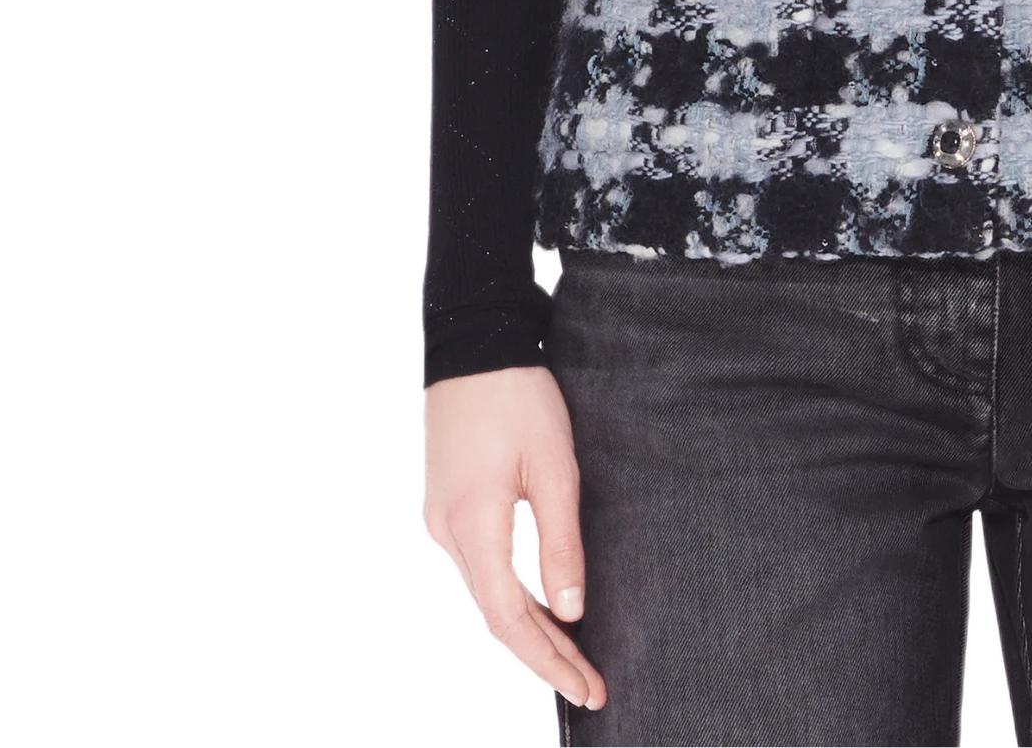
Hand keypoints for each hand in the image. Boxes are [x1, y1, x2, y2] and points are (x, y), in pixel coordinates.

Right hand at [423, 366, 606, 710]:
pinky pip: (481, 566)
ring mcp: (441, 518)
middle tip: (590, 686)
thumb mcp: (553, 465)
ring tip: (575, 655)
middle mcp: (446, 532)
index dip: (549, 660)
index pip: (510, 619)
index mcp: (473, 525)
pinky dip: (512, 594)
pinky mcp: (446, 503)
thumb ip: (561, 541)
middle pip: (496, 615)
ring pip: (487, 592)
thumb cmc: (519, 395)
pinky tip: (541, 603)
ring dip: (529, 627)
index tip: (587, 689)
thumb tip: (572, 611)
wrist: (474, 343)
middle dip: (544, 655)